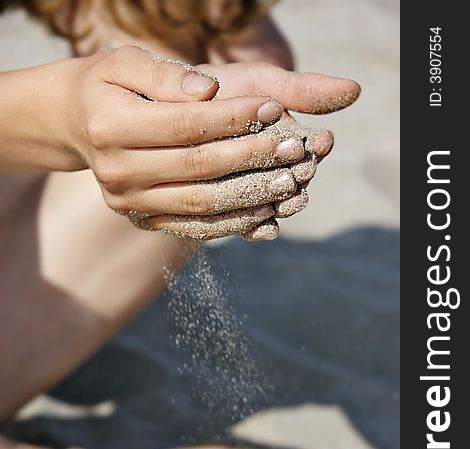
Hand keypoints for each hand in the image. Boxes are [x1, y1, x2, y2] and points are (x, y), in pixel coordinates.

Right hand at [103, 55, 358, 238]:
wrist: (76, 125)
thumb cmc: (109, 86)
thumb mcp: (126, 62)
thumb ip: (165, 73)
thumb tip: (208, 88)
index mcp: (110, 126)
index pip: (185, 124)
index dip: (233, 117)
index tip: (273, 107)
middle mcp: (117, 172)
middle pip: (198, 168)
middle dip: (252, 157)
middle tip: (295, 150)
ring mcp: (129, 203)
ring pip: (202, 204)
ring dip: (251, 195)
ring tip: (291, 182)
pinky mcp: (143, 221)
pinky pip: (196, 227)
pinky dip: (235, 223)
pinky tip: (268, 213)